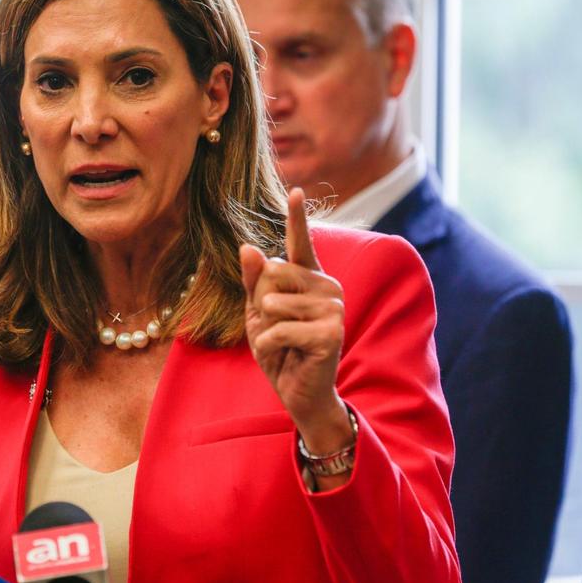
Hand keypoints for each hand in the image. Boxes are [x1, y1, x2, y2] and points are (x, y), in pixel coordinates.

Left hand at [240, 188, 350, 452]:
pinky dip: (269, 345)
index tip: (295, 190)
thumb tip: (248, 247)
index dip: (296, 217)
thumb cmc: (279, 349)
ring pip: (273, 302)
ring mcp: (333, 308)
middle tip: (275, 328)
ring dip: (265, 327)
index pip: (300, 242)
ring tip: (283, 342)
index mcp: (309, 277)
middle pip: (271, 273)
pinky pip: (278, 329)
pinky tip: (286, 355)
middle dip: (260, 304)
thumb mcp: (257, 313)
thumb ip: (253, 281)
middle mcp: (327, 286)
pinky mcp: (330, 332)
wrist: (299, 392)